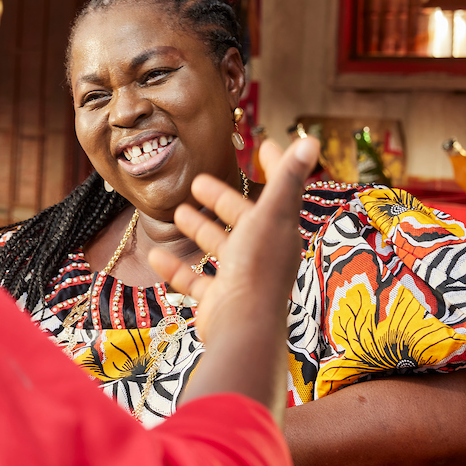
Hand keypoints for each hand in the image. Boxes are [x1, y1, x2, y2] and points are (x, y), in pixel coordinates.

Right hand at [148, 138, 318, 342]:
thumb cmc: (257, 267)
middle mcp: (262, 253)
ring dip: (200, 229)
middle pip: (242, 219)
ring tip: (177, 212)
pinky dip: (177, 268)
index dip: (274, 167)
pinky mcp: (220, 300)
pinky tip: (155, 256)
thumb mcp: (270, 215)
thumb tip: (310, 140)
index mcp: (278, 231)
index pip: (279, 190)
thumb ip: (286, 178)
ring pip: (219, 247)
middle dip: (222, 200)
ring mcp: (240, 277)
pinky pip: (195, 279)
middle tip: (198, 182)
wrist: (242, 326)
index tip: (264, 146)